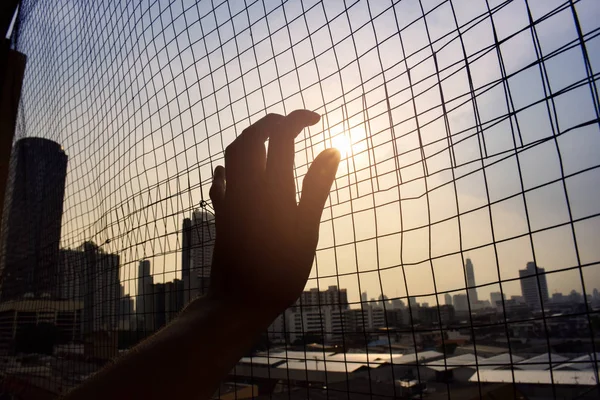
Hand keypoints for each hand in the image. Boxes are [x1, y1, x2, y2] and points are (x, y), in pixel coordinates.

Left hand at [208, 110, 339, 320]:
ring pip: (233, 154)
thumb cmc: (281, 270)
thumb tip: (332, 150)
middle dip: (270, 122)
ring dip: (250, 138)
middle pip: (251, 137)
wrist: (239, 299)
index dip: (297, 119)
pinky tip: (233, 171)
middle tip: (291, 122)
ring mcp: (231, 200)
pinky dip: (229, 167)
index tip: (315, 119)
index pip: (281, 136)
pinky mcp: (222, 214)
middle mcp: (248, 187)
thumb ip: (317, 187)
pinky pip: (220, 181)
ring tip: (268, 139)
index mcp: (273, 188)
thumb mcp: (307, 229)